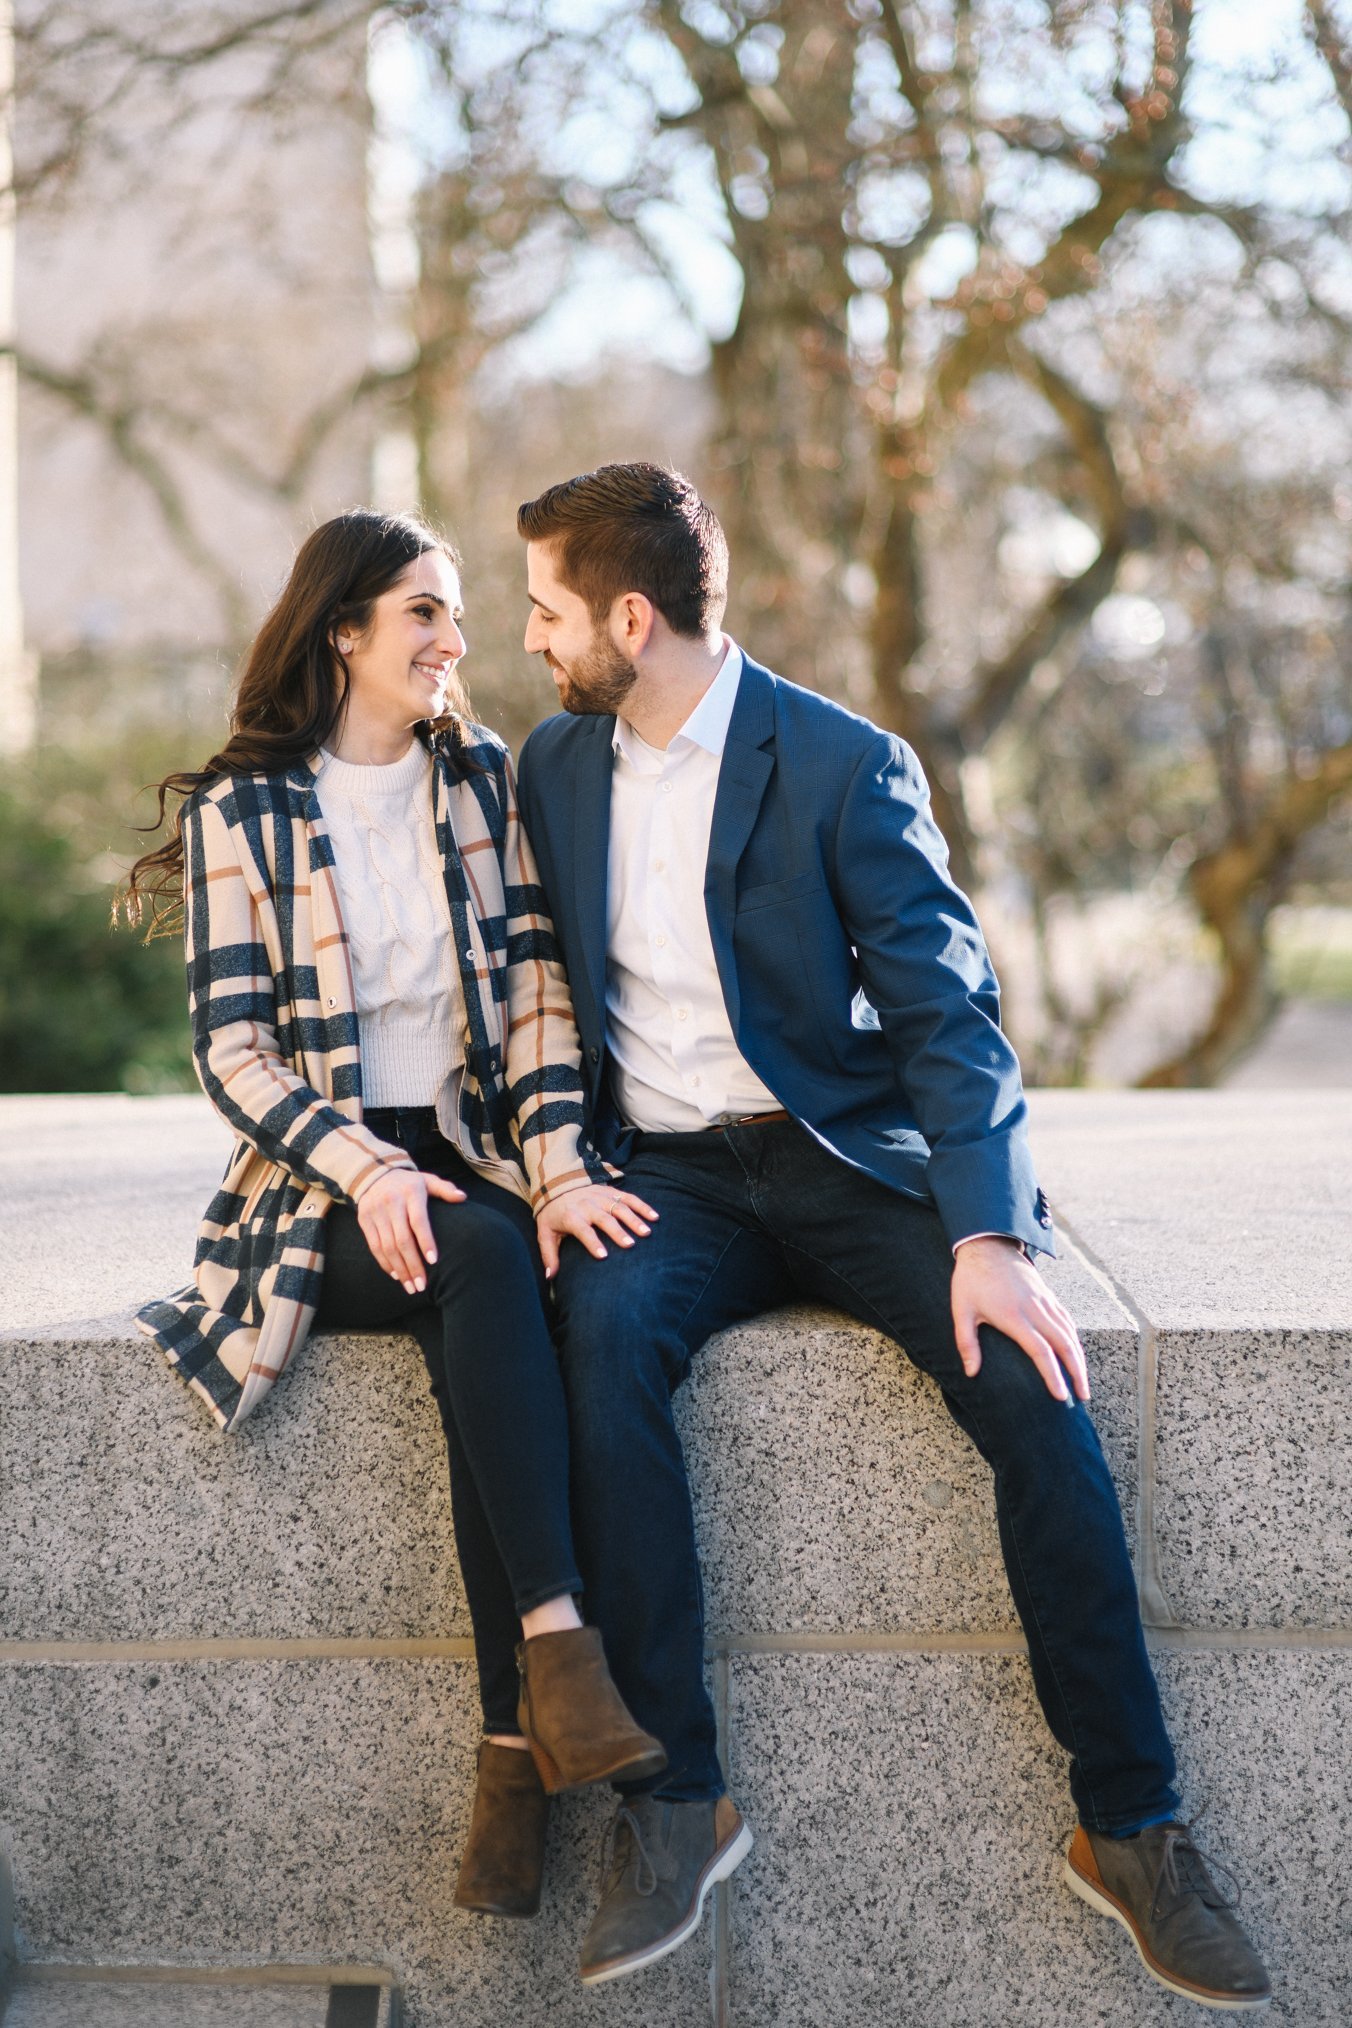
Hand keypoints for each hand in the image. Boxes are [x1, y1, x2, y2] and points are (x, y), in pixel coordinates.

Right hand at [357, 1167, 465, 1292]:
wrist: (374, 1175)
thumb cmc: (409, 1183)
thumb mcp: (427, 1180)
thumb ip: (445, 1189)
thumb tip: (462, 1197)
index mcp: (410, 1192)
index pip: (418, 1221)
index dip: (426, 1241)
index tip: (434, 1261)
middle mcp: (391, 1202)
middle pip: (401, 1239)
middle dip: (412, 1265)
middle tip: (422, 1285)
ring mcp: (375, 1212)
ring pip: (387, 1247)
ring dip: (399, 1269)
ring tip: (410, 1286)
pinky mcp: (364, 1220)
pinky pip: (374, 1246)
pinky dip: (385, 1263)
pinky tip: (396, 1275)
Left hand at [535, 1183, 658, 1280]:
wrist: (556, 1184)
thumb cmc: (553, 1215)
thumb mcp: (545, 1233)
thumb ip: (548, 1256)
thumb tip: (550, 1277)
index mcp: (571, 1216)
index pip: (583, 1230)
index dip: (592, 1242)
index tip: (603, 1256)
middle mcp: (587, 1205)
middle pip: (604, 1219)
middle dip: (617, 1231)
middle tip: (630, 1245)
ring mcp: (601, 1197)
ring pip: (619, 1207)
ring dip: (634, 1219)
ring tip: (646, 1232)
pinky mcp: (610, 1191)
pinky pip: (629, 1198)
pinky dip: (642, 1206)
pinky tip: (654, 1217)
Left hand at [950, 1236, 1088, 1403]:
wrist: (987, 1244)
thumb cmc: (971, 1280)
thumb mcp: (961, 1310)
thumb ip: (966, 1343)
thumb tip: (971, 1373)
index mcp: (1014, 1316)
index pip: (1041, 1352)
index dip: (1053, 1375)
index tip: (1061, 1396)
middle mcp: (1035, 1309)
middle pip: (1065, 1345)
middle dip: (1077, 1373)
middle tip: (1083, 1396)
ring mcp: (1044, 1301)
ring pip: (1070, 1333)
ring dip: (1079, 1358)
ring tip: (1083, 1380)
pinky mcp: (1048, 1295)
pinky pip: (1067, 1320)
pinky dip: (1075, 1338)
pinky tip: (1076, 1352)